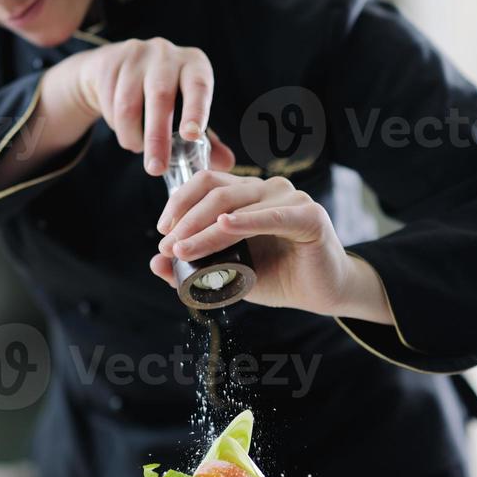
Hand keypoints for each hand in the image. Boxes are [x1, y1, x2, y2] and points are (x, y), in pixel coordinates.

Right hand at [67, 38, 235, 173]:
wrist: (118, 69)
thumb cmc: (163, 94)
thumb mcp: (186, 109)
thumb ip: (206, 138)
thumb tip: (227, 163)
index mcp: (194, 64)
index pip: (198, 86)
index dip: (196, 111)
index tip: (191, 137)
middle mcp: (167, 54)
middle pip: (161, 97)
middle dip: (157, 137)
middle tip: (155, 169)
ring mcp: (136, 54)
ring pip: (128, 103)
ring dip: (131, 135)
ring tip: (138, 148)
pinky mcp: (110, 62)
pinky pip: (110, 103)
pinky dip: (116, 126)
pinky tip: (124, 129)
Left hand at [150, 171, 392, 324]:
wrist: (322, 293)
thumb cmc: (278, 277)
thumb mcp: (229, 273)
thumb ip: (195, 266)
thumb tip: (154, 264)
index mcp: (248, 194)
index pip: (207, 183)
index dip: (180, 201)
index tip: (162, 230)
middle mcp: (267, 189)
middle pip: (216, 193)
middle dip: (186, 220)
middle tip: (168, 246)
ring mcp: (290, 197)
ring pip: (235, 206)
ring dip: (205, 230)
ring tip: (184, 249)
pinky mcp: (309, 215)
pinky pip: (272, 215)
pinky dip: (247, 220)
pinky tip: (226, 226)